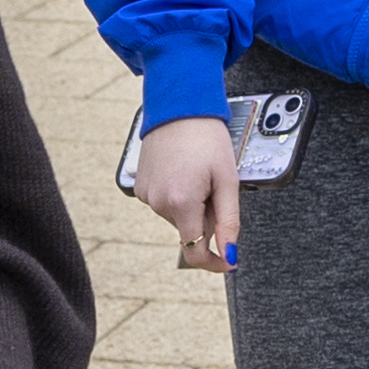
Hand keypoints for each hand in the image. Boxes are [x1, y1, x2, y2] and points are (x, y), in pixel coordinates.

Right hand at [130, 115, 240, 270]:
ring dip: (191, 205)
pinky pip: (164, 203)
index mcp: (181, 203)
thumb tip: (229, 254)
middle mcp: (158, 203)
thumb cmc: (207, 138)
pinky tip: (182, 171)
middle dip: (206, 218)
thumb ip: (228, 221)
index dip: (213, 261)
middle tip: (215, 188)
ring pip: (177, 216)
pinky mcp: (139, 186)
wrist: (178, 107)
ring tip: (197, 174)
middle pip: (188, 230)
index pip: (194, 251)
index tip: (228, 259)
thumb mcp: (227, 180)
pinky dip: (177, 195)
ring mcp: (145, 195)